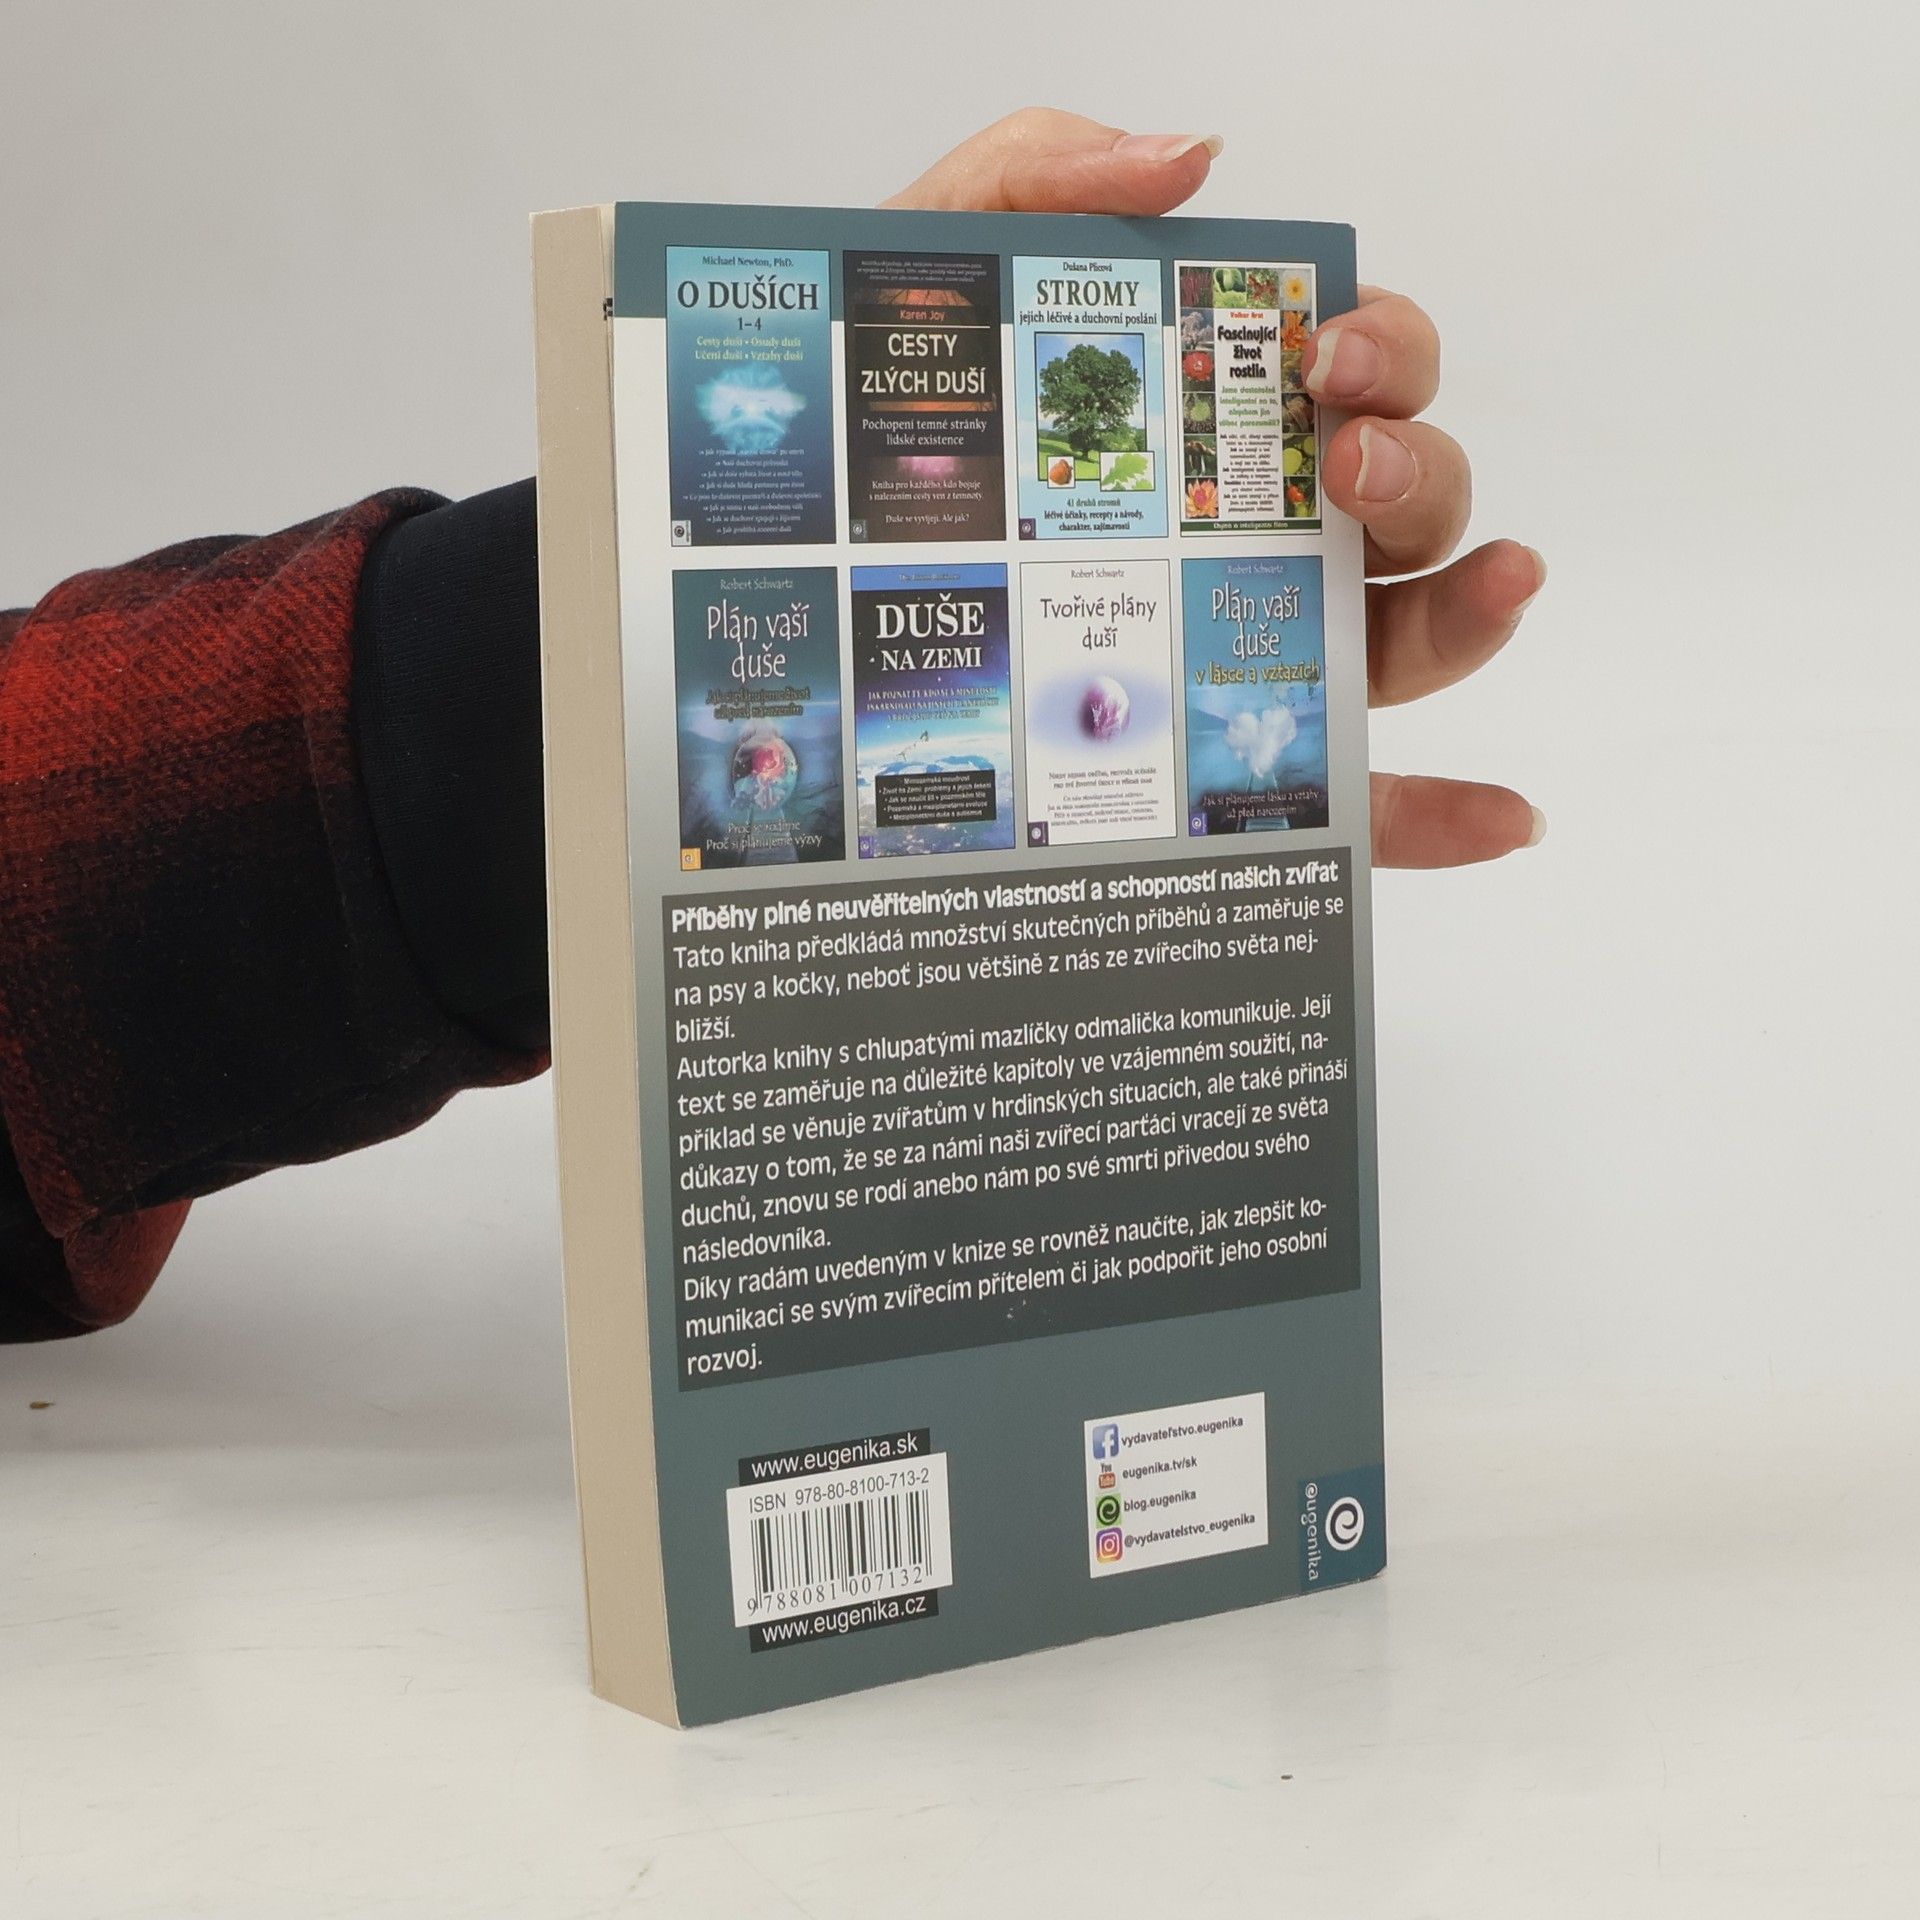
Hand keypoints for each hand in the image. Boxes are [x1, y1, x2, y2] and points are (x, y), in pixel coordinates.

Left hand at [887, 108, 1545, 868]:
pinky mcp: (1243, 778)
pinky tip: (1505, 817)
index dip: (1383, 344)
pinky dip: (1445, 815)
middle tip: (1339, 451)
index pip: (1356, 372)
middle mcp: (1260, 539)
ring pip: (1408, 635)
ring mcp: (1261, 660)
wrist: (796, 595)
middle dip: (1417, 456)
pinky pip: (1358, 804)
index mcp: (1216, 432)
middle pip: (1408, 494)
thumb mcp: (929, 276)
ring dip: (1469, 603)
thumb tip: (1187, 160)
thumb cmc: (878, 441)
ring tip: (1483, 577)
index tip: (1328, 349)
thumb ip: (1040, 179)